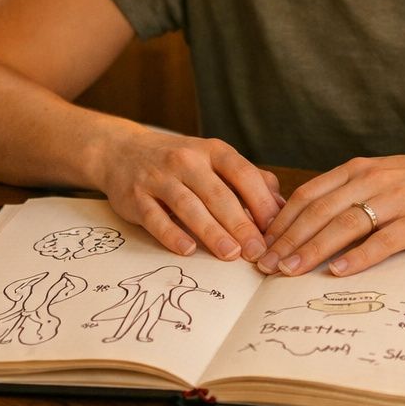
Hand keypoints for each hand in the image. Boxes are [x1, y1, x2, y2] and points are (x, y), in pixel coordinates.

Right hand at [99, 130, 282, 262]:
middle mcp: (187, 160)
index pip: (243, 174)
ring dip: (211, 231)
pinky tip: (187, 249)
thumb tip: (281, 208)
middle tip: (257, 251)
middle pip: (218, 194)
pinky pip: (155, 217)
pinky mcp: (136, 196)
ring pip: (189, 206)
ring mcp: (159, 177)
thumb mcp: (215, 161)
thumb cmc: (181, 162)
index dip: (261, 202)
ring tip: (230, 254)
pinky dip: (171, 234)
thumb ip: (249, 180)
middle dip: (240, 224)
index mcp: (213, 151)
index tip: (276, 230)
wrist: (123, 151)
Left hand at [256, 149, 404, 277]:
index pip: (308, 194)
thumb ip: (350, 192)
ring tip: (289, 272)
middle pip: (318, 212)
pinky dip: (357, 258)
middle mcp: (373, 180)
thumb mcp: (384, 175)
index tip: (260, 244)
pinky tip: (337, 272)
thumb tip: (309, 222)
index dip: (280, 221)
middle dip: (286, 240)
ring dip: (311, 250)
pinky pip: (382, 241)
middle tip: (264, 266)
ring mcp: (396, 200)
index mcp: (359, 168)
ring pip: (343, 226)